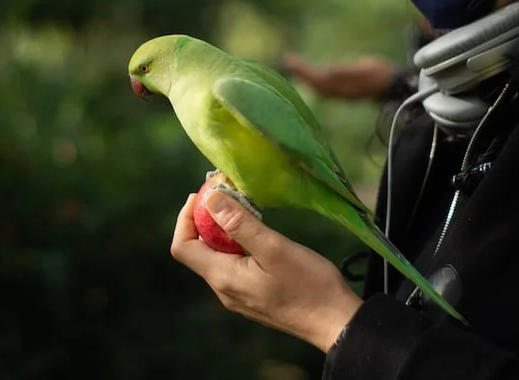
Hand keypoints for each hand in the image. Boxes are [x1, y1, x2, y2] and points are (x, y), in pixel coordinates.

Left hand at [170, 191, 362, 352]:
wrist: (337, 323)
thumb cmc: (309, 285)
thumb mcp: (274, 248)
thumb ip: (240, 224)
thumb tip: (210, 199)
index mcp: (223, 277)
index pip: (182, 247)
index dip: (185, 218)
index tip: (204, 194)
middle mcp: (224, 290)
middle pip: (198, 250)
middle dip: (207, 220)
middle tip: (229, 195)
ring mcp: (238, 296)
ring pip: (217, 258)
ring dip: (224, 232)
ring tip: (246, 211)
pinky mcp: (253, 297)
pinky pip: (233, 267)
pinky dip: (237, 246)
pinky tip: (259, 235)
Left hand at [282, 53, 397, 100]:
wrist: (391, 86)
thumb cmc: (379, 75)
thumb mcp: (365, 70)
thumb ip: (347, 72)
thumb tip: (328, 71)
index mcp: (340, 87)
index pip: (316, 79)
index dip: (303, 71)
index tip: (292, 60)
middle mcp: (336, 92)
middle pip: (313, 83)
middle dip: (300, 72)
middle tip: (288, 59)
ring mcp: (338, 92)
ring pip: (315, 85)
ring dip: (304, 74)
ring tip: (292, 63)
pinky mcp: (340, 90)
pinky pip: (321, 84)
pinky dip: (311, 77)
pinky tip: (308, 71)